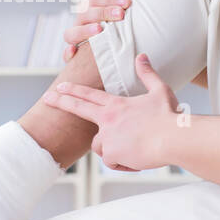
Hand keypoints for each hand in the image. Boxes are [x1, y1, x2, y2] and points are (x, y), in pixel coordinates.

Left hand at [41, 53, 178, 170]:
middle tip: (46, 98)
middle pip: (78, 108)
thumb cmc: (168, 115)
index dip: (73, 90)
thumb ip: (147, 74)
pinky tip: (139, 158)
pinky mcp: (111, 154)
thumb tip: (141, 56)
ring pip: (101, 146)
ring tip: (135, 147)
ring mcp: (107, 137)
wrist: (173, 138)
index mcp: (116, 105)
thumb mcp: (159, 91)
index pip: (89, 95)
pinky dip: (124, 163)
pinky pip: (113, 162)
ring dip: (113, 150)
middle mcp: (107, 119)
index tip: (58, 87)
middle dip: (60, 101)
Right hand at [64, 0, 131, 61]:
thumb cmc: (119, 15)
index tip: (127, 3)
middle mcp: (81, 22)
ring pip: (71, 34)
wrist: (122, 46)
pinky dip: (67, 53)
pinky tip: (74, 52)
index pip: (95, 0)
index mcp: (90, 7)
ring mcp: (77, 38)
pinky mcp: (76, 56)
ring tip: (99, 30)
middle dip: (103, 13)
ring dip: (84, 31)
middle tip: (121, 15)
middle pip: (84, 14)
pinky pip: (66, 55)